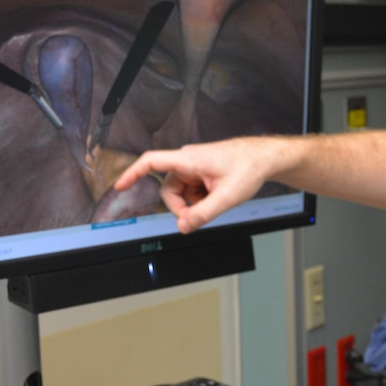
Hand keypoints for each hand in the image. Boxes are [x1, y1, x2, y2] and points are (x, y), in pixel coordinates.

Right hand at [113, 137, 291, 232]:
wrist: (265, 158)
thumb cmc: (248, 168)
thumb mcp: (226, 197)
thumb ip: (203, 214)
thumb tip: (183, 227)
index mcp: (189, 160)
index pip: (151, 162)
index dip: (132, 174)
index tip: (119, 186)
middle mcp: (188, 160)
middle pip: (168, 190)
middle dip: (180, 207)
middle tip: (198, 217)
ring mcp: (194, 166)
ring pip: (181, 192)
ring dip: (192, 203)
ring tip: (215, 202)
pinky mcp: (201, 172)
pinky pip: (191, 190)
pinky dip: (200, 198)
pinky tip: (216, 197)